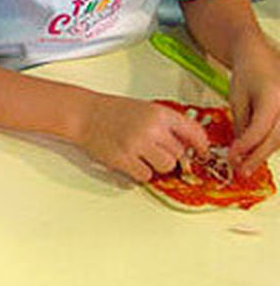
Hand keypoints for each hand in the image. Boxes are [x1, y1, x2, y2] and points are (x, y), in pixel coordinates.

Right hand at [74, 95, 208, 181]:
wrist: (84, 114)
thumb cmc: (112, 111)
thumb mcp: (146, 110)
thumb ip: (167, 125)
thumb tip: (188, 145)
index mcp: (160, 114)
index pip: (194, 132)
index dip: (201, 146)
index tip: (202, 153)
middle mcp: (152, 129)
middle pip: (180, 154)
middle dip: (171, 156)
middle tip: (157, 153)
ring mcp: (137, 145)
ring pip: (166, 167)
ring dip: (157, 166)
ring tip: (143, 158)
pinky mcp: (123, 159)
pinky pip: (145, 175)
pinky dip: (140, 173)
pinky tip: (131, 163)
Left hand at [225, 35, 279, 174]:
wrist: (261, 56)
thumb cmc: (247, 74)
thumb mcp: (237, 99)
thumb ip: (241, 125)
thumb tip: (239, 152)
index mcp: (273, 96)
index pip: (261, 128)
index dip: (246, 146)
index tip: (232, 158)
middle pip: (276, 138)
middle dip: (257, 156)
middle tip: (241, 171)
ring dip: (265, 153)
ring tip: (246, 164)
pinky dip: (271, 144)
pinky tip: (257, 152)